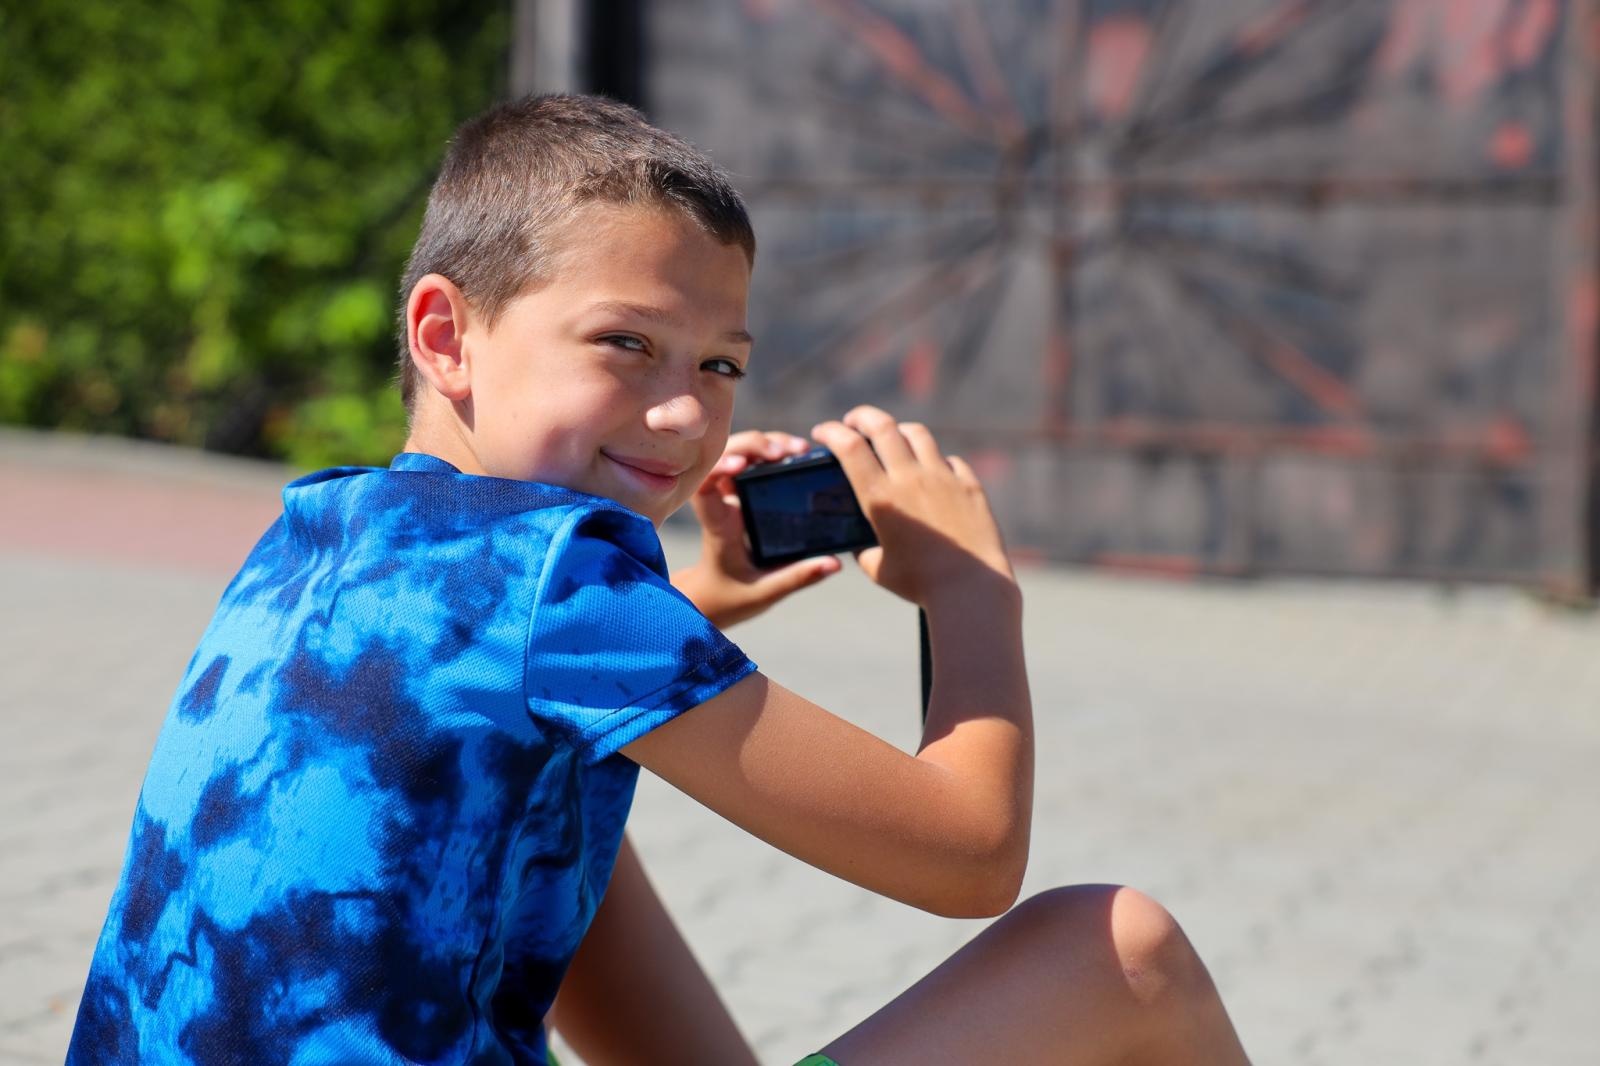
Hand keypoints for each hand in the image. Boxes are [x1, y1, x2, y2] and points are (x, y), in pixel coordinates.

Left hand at [672, 430, 841, 627]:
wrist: (711, 598)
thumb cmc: (731, 596)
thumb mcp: (765, 592)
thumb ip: (798, 577)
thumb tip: (835, 563)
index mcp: (719, 524)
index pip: (705, 485)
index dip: (718, 465)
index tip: (741, 464)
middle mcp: (721, 502)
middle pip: (725, 456)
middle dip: (753, 445)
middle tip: (788, 450)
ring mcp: (731, 495)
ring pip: (739, 453)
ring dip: (766, 443)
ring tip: (799, 448)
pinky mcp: (742, 493)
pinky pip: (751, 462)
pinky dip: (771, 452)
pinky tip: (795, 453)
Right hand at [811, 406, 1013, 607]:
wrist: (970, 588)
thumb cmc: (919, 584)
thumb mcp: (876, 567)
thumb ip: (863, 547)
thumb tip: (859, 540)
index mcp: (880, 497)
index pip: (849, 446)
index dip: (831, 432)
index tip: (822, 432)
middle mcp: (911, 478)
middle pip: (882, 425)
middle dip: (861, 416)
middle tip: (853, 422)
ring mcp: (943, 477)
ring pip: (917, 433)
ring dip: (898, 430)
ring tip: (892, 440)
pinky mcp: (968, 485)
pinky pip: (949, 460)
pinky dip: (934, 460)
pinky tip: (931, 473)